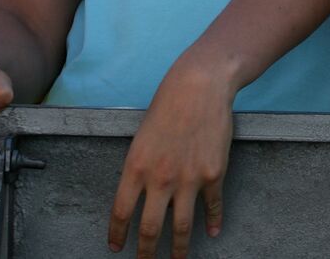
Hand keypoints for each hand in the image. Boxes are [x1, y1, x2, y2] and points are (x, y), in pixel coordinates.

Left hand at [110, 64, 230, 257]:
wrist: (200, 87)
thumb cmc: (168, 105)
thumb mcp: (142, 138)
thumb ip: (140, 168)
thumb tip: (143, 194)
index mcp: (136, 168)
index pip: (121, 213)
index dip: (118, 235)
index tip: (117, 248)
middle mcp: (160, 179)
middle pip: (150, 229)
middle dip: (146, 253)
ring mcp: (188, 179)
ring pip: (181, 226)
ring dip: (179, 249)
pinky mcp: (213, 174)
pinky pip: (212, 205)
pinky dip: (213, 221)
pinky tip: (212, 231)